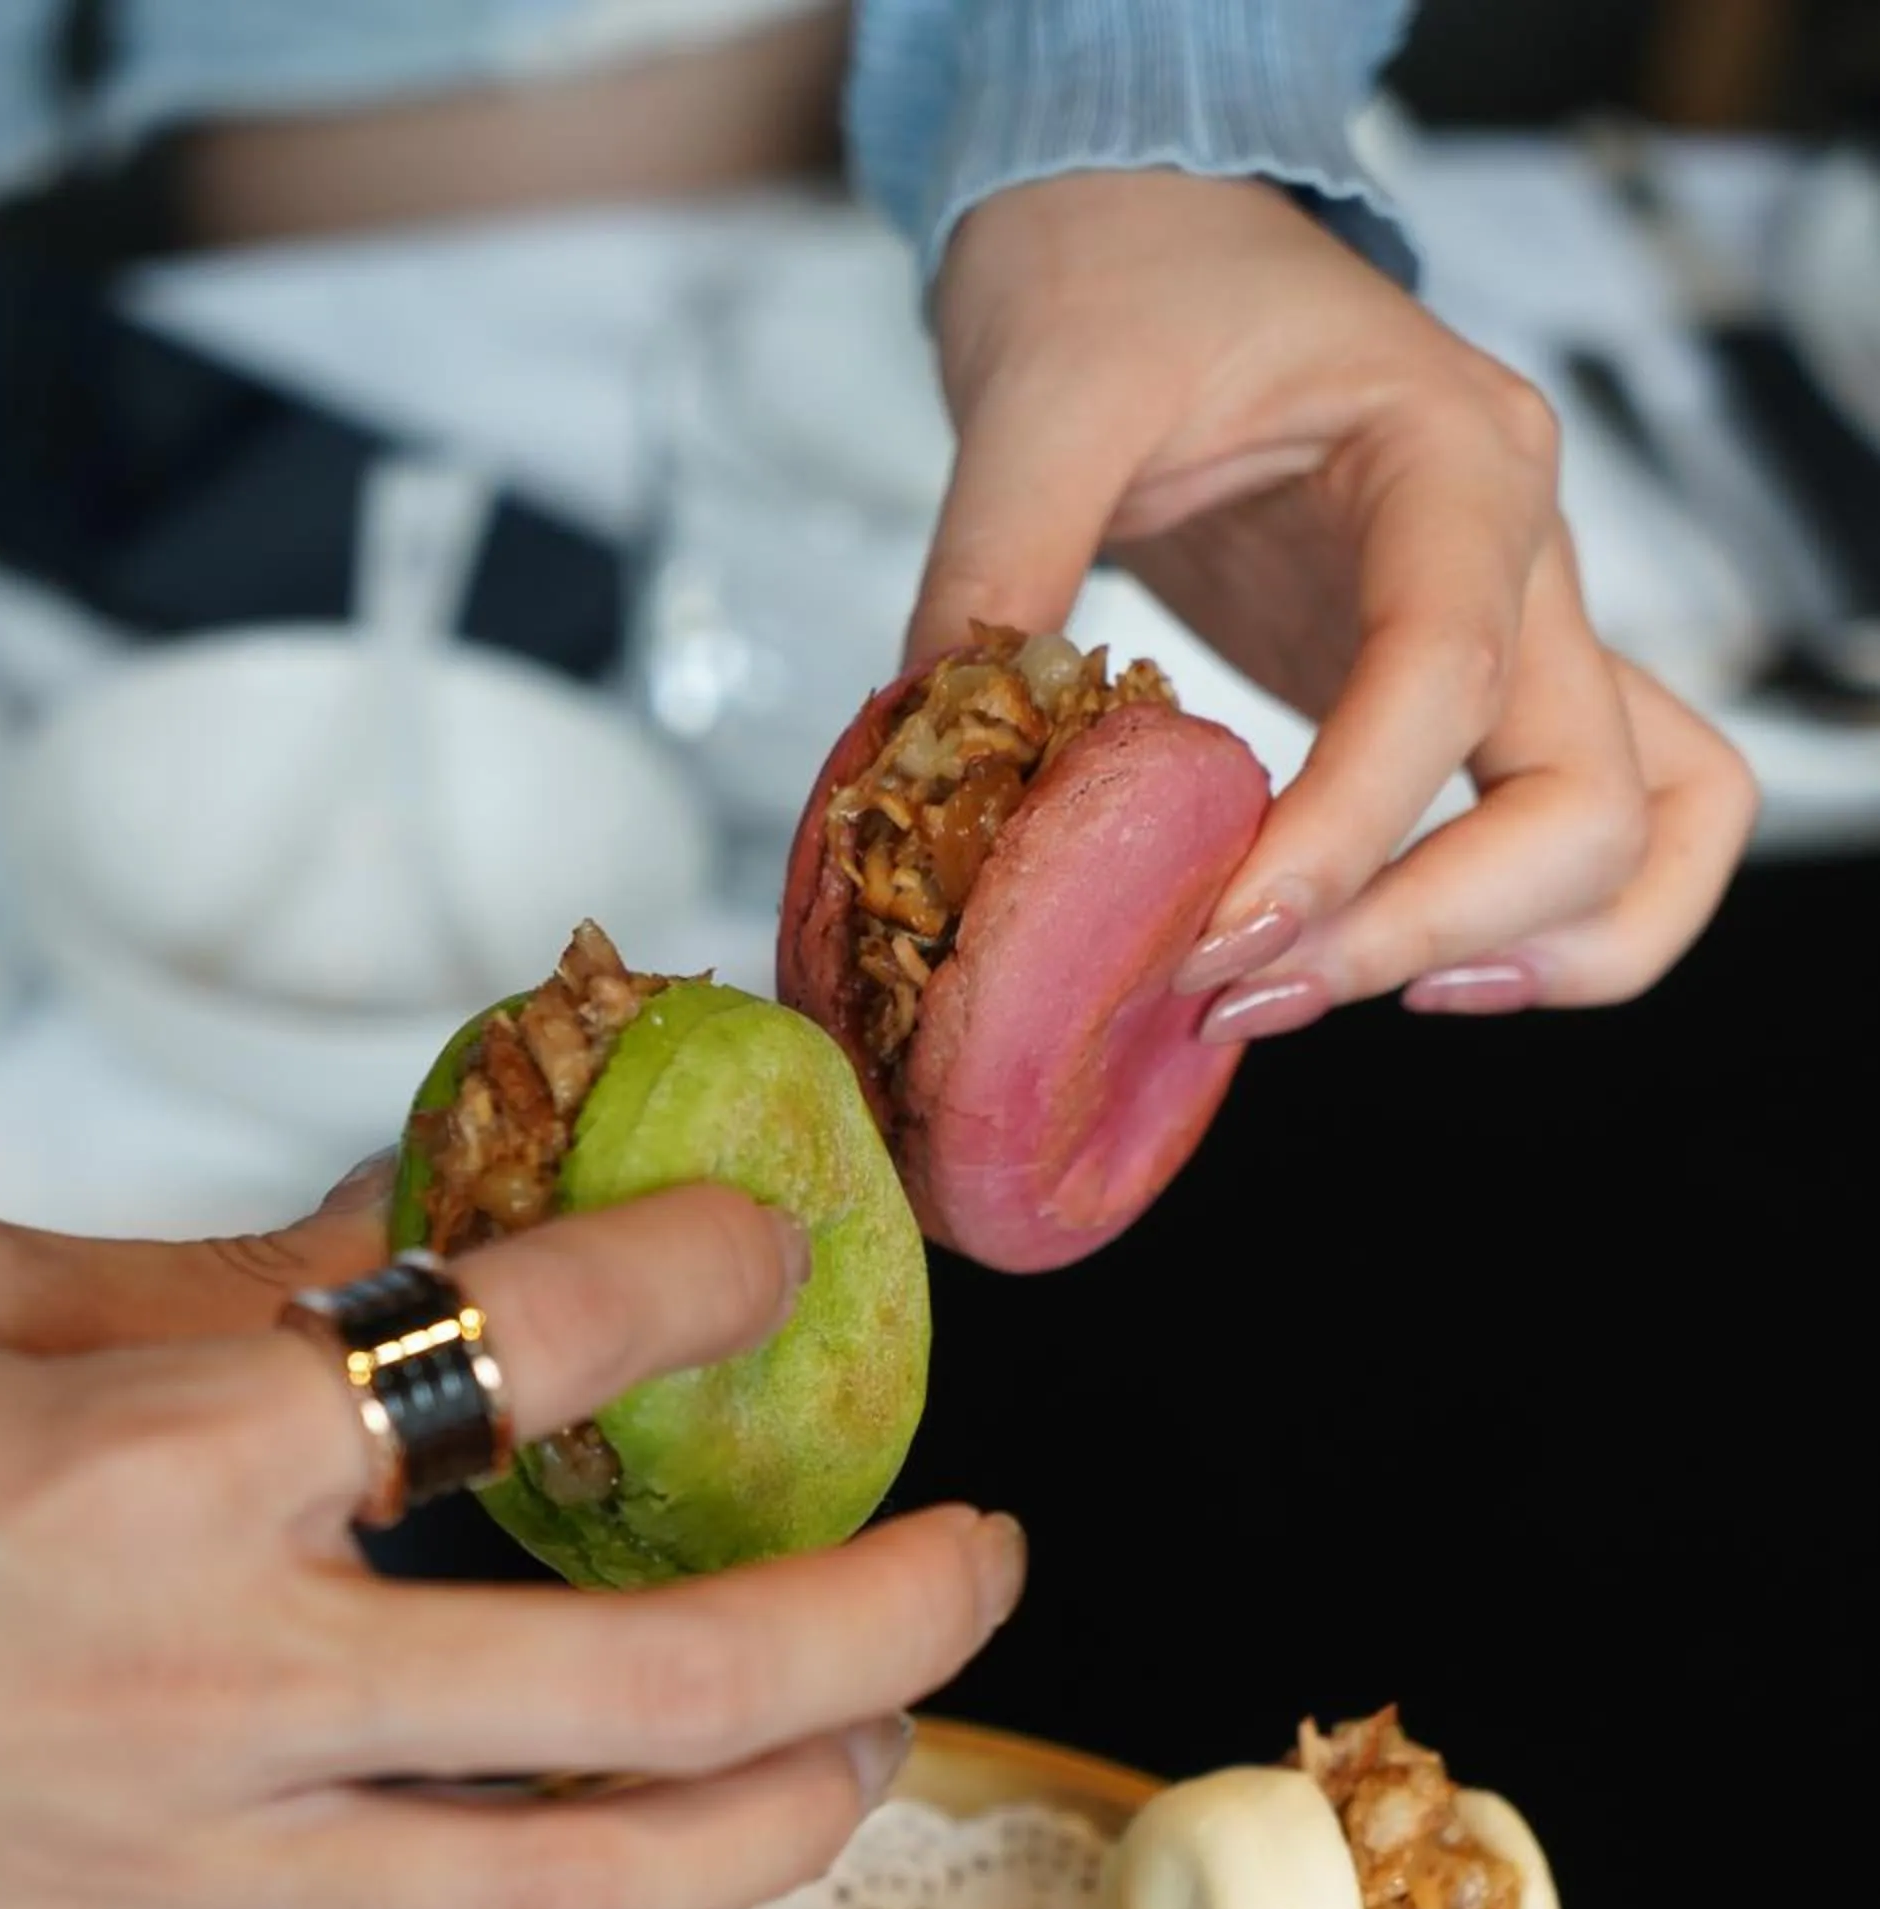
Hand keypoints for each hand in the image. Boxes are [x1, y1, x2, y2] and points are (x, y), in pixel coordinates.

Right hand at [0, 1189, 1023, 1908]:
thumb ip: (210, 1276)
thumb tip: (429, 1208)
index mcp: (168, 1464)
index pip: (532, 1343)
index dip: (704, 1276)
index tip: (771, 1254)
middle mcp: (220, 1689)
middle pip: (658, 1678)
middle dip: (883, 1607)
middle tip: (978, 1552)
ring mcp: (194, 1891)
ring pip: (590, 1896)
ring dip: (787, 1816)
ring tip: (861, 1742)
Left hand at [914, 172, 1756, 1036]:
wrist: (1149, 234)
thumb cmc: (1116, 283)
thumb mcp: (1039, 394)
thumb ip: (995, 571)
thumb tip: (940, 760)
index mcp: (1450, 454)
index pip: (1443, 681)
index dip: (1338, 839)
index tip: (1206, 940)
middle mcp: (1529, 550)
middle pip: (1588, 801)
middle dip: (1425, 928)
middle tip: (1235, 991)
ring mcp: (1529, 629)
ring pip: (1643, 833)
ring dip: (1525, 956)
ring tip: (1315, 998)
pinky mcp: (1482, 697)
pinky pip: (1597, 834)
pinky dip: (1538, 936)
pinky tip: (1373, 969)